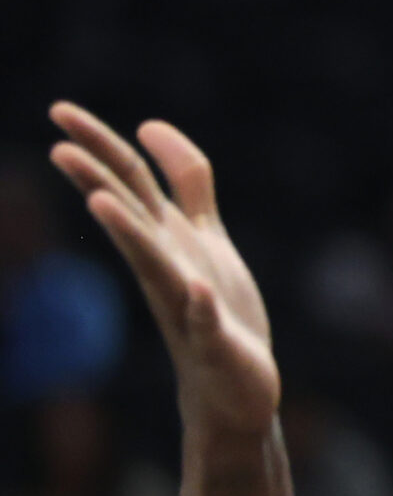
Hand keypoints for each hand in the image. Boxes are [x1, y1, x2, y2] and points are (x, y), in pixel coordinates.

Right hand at [48, 104, 278, 440]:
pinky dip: (200, 308)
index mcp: (164, 238)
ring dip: (129, 235)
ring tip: (101, 205)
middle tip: (57, 148)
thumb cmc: (213, 305)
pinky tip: (196, 292)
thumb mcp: (204, 232)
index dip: (98, 144)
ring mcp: (186, 305)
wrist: (233, 386)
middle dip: (97, 182)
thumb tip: (149, 125)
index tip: (58, 109)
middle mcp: (166, 267)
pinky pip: (205, 323)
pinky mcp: (214, 343)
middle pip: (129, 216)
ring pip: (153, 266)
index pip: (127, 183)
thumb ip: (186, 181)